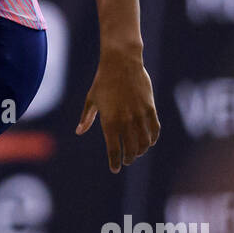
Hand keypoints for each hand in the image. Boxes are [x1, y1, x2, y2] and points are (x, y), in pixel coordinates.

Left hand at [76, 51, 159, 172]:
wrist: (122, 63)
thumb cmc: (103, 81)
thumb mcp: (91, 99)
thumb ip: (87, 118)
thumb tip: (79, 131)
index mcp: (110, 122)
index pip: (114, 150)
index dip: (115, 162)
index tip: (115, 169)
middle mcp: (126, 122)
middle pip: (131, 150)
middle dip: (129, 159)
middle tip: (127, 160)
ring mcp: (140, 116)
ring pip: (144, 142)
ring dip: (141, 151)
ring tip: (137, 152)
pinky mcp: (150, 109)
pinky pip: (155, 129)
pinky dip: (153, 139)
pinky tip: (149, 142)